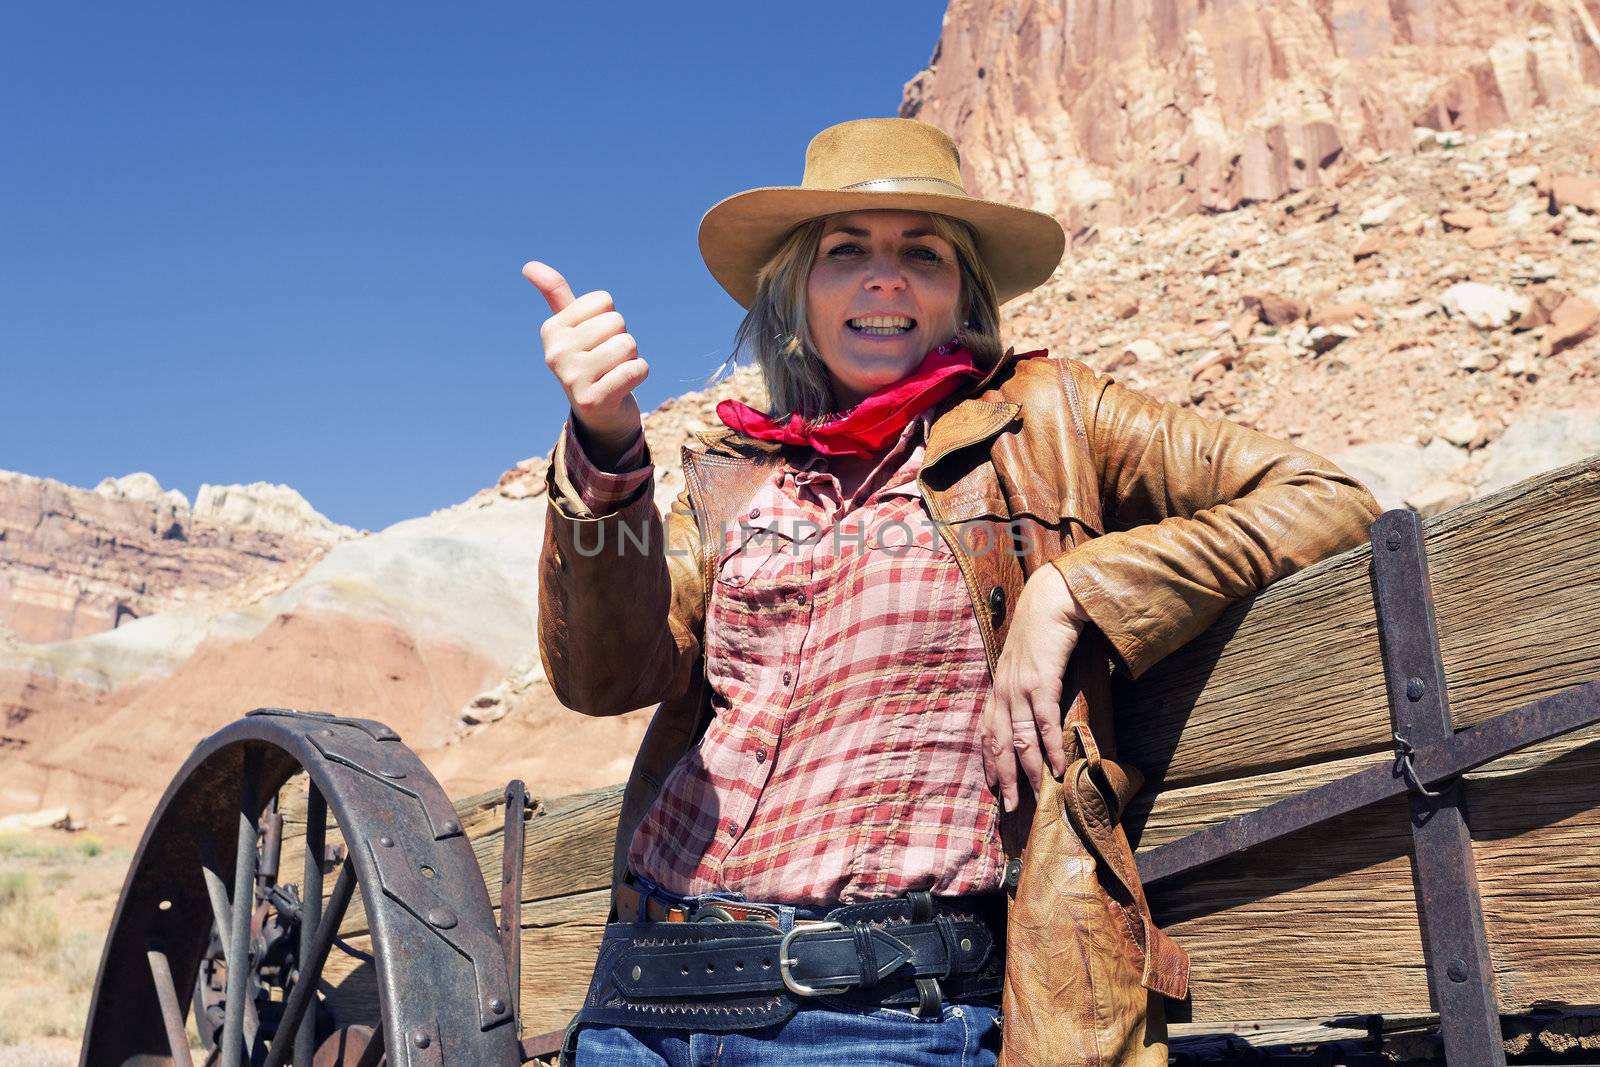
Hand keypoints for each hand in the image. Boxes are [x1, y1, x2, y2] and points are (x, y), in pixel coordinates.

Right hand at [523, 261, 647, 457]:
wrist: (599, 415)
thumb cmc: (590, 362)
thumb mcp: (571, 327)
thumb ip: (556, 295)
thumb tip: (528, 265)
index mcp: (551, 330)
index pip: (603, 300)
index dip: (610, 319)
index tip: (598, 341)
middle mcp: (555, 353)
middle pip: (616, 321)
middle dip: (622, 339)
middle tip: (608, 361)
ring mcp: (571, 378)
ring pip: (627, 344)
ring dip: (631, 358)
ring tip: (614, 373)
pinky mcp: (592, 400)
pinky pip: (636, 370)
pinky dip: (639, 374)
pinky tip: (622, 386)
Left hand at [980, 565, 1089, 810]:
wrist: (1053, 598)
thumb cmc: (1043, 629)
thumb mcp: (1027, 661)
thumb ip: (1028, 685)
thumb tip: (1037, 708)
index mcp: (999, 687)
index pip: (987, 732)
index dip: (989, 761)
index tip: (992, 786)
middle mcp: (1003, 690)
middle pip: (998, 743)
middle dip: (1003, 777)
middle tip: (1009, 806)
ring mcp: (1020, 687)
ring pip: (1020, 739)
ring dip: (1027, 771)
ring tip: (1033, 797)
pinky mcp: (1041, 681)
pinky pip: (1044, 723)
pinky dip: (1051, 748)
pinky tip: (1059, 768)